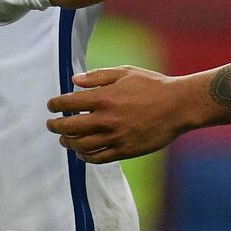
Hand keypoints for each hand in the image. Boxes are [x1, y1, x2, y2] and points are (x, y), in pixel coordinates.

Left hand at [47, 66, 201, 161]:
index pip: (69, 103)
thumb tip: (74, 80)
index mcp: (104, 97)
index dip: (55, 104)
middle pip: (70, 127)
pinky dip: (85, 156)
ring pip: (81, 145)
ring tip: (64, 139)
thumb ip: (98, 76)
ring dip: (68, 143)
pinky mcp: (125, 150)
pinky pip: (98, 158)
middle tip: (51, 124)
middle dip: (55, 126)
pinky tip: (82, 152)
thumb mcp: (125, 72)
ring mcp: (116, 137)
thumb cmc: (153, 86)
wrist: (179, 106)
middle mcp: (106, 119)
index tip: (51, 106)